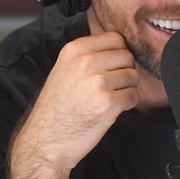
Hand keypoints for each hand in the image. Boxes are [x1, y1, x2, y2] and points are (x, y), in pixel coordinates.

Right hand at [9, 32, 138, 178]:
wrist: (45, 140)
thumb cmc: (58, 107)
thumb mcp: (64, 69)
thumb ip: (88, 55)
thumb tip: (121, 46)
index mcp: (74, 50)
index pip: (115, 38)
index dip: (118, 53)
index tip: (109, 67)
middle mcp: (85, 62)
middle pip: (128, 56)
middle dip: (124, 71)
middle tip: (110, 86)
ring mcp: (98, 82)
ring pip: (133, 76)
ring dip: (127, 88)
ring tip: (107, 98)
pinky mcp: (109, 103)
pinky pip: (134, 96)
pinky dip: (127, 104)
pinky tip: (111, 110)